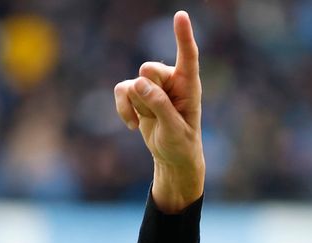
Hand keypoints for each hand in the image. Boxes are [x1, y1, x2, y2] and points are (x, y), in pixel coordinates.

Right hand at [114, 10, 203, 212]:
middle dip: (147, 93)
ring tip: (148, 121)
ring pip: (133, 83)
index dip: (183, 36)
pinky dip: (123, 108)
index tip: (181, 16)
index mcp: (190, 85)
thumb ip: (159, 106)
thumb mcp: (174, 129)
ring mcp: (153, 86)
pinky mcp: (138, 94)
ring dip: (136, 105)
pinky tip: (133, 125)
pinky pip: (122, 91)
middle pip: (149, 69)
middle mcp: (171, 81)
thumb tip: (138, 82)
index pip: (187, 57)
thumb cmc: (181, 143)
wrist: (172, 157)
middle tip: (158, 114)